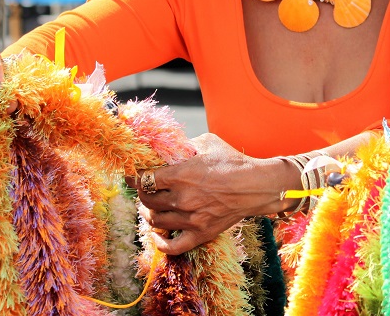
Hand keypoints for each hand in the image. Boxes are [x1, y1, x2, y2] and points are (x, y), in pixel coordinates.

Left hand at [131, 133, 294, 254]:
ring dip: (149, 213)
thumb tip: (168, 147)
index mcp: (181, 174)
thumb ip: (184, 145)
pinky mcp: (200, 233)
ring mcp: (190, 219)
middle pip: (146, 200)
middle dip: (141, 193)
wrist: (257, 185)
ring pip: (155, 220)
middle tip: (143, 188)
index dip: (135, 176)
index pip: (143, 178)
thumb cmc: (233, 161)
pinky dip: (160, 243)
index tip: (133, 174)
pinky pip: (172, 246)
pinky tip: (157, 235)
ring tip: (151, 207)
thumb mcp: (207, 143)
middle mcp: (182, 198)